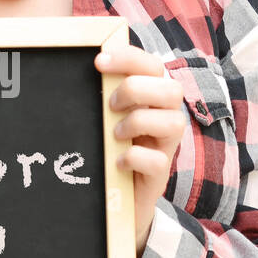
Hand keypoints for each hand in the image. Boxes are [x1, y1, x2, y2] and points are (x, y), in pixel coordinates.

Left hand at [95, 44, 186, 257]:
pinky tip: (117, 161)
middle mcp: (165, 119)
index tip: (98, 61)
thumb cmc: (109, 149)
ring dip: (139, 122)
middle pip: (172, 90)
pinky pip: (157, 160)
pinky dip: (134, 156)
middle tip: (110, 104)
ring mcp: (165, 147)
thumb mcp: (106, 119)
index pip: (153, 67)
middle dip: (137, 90)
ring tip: (115, 134)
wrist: (116, 199)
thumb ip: (104, 96)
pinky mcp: (159, 175)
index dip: (130, 58)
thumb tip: (82, 66)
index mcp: (151, 100)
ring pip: (175, 123)